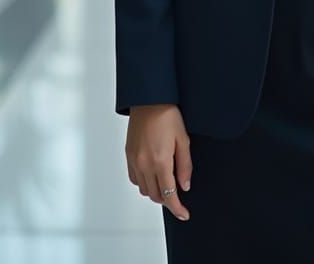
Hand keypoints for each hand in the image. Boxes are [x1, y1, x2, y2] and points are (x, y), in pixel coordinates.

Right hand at [125, 104, 191, 220]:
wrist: (149, 100)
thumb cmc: (167, 115)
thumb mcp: (183, 140)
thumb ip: (184, 166)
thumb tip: (185, 186)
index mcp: (160, 161)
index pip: (168, 195)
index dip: (177, 208)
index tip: (184, 214)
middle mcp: (144, 164)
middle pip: (155, 196)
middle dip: (167, 200)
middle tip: (178, 196)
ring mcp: (134, 160)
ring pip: (144, 189)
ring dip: (155, 192)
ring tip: (166, 183)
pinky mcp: (129, 155)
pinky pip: (135, 179)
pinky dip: (144, 182)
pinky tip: (153, 174)